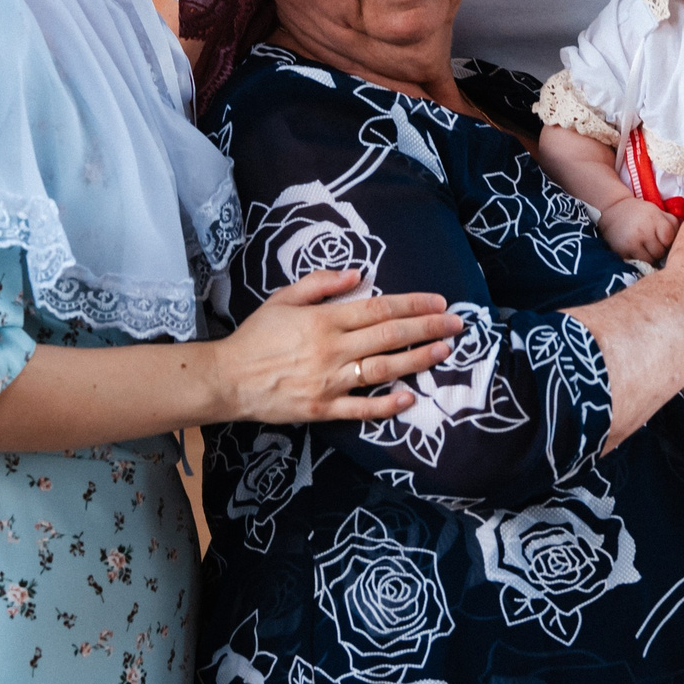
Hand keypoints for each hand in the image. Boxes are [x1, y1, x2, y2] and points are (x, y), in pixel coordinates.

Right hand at [208, 270, 460, 425]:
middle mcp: (332, 350)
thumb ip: (321, 284)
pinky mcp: (322, 409)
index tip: (438, 302)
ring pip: (383, 370)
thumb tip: (360, 274)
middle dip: (427, 329)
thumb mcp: (283, 298)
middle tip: (457, 324)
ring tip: (443, 351)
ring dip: (417, 360)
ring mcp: (329, 382)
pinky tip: (410, 399)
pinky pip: (360, 410)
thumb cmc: (256, 336)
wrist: (227, 378)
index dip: (413, 305)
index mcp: (324, 320)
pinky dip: (386, 406)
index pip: (379, 308)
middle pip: (389, 336)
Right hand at [599, 198, 678, 265]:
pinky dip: (639, 260)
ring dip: (650, 257)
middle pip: (660, 252)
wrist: (613, 211)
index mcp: (654, 219)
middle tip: (653, 244)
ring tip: (645, 248)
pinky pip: (637, 263)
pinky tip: (637, 251)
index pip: (669, 239)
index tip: (663, 239)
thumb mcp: (658, 212)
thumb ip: (674, 224)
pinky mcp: (622, 252)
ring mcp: (632, 242)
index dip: (668, 241)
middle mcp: (643, 231)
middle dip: (660, 250)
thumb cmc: (641, 213)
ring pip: (650, 260)